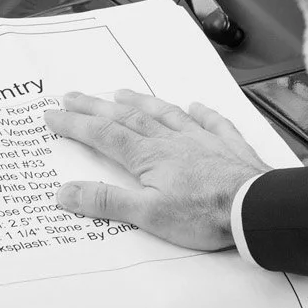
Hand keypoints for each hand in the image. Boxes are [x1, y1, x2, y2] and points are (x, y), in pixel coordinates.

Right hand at [47, 90, 270, 251]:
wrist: (255, 209)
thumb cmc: (203, 214)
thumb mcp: (147, 215)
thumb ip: (107, 201)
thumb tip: (65, 192)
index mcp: (149, 156)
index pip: (104, 135)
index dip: (76, 125)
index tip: (52, 115)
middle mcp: (172, 141)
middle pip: (128, 118)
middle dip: (98, 106)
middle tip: (74, 94)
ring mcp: (201, 141)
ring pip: (166, 114)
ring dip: (142, 102)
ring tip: (122, 92)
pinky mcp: (229, 148)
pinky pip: (213, 123)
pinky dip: (202, 113)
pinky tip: (196, 106)